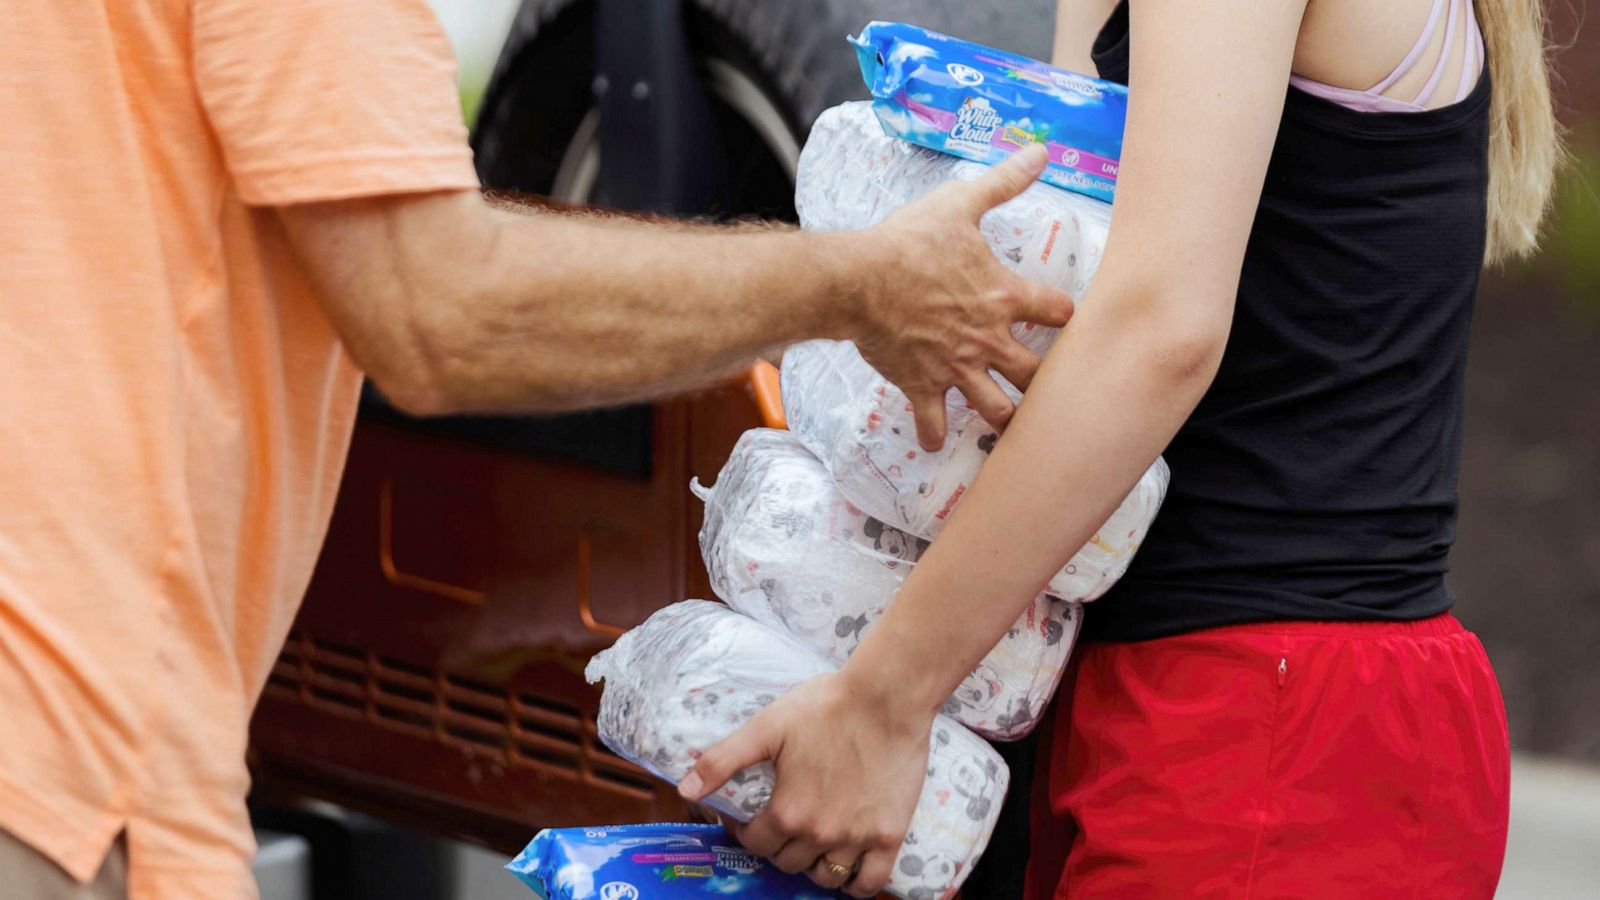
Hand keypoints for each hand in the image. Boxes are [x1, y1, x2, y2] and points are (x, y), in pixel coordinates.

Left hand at [678, 671, 934, 896]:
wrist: (886, 697)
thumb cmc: (826, 706)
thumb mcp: (765, 726)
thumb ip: (722, 761)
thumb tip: (684, 790)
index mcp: (786, 812)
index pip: (755, 843)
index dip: (746, 831)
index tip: (749, 817)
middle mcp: (819, 834)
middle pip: (788, 863)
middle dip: (777, 847)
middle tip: (782, 825)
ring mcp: (856, 838)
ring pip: (825, 877)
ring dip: (813, 867)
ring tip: (812, 845)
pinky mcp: (889, 835)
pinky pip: (870, 883)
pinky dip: (856, 886)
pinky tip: (848, 871)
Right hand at [855, 143, 1074, 449]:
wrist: (860, 280)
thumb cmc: (910, 242)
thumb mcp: (961, 205)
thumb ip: (1004, 182)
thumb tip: (1041, 152)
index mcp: (1004, 296)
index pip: (1058, 312)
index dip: (1066, 316)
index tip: (1066, 320)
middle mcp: (989, 340)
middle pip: (1036, 374)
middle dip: (1046, 383)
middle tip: (1050, 388)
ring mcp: (957, 367)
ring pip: (996, 409)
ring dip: (1005, 419)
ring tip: (1010, 425)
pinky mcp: (923, 385)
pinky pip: (934, 421)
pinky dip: (935, 434)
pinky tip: (936, 443)